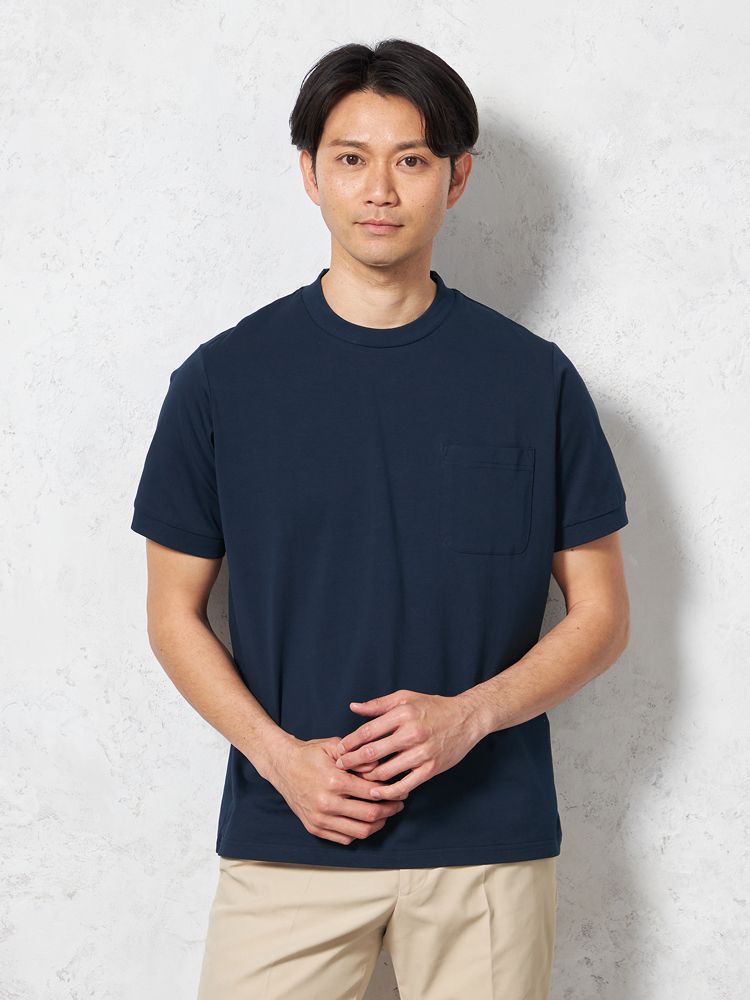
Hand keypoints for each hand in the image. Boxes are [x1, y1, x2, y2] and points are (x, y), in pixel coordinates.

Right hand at [264, 734, 408, 844]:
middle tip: (399, 804)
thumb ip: (357, 757)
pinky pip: (345, 838)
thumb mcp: (333, 746)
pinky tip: (366, 822)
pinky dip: (359, 832)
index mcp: (333, 781)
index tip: (401, 791)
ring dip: (378, 825)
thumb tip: (380, 769)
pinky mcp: (315, 828)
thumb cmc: (310, 754)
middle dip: (389, 810)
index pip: (371, 793)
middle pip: (369, 815)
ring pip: (359, 831)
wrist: (282, 766)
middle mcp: (326, 803)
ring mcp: (320, 819)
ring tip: (385, 815)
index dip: (391, 793)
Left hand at [332, 689, 483, 799]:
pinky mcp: (431, 769)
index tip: (339, 750)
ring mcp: (422, 753)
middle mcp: (411, 733)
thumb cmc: (433, 707)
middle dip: (352, 762)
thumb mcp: (405, 699)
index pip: (368, 731)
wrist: (466, 719)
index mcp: (402, 714)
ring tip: (356, 779)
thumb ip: (378, 705)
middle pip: (373, 753)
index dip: (350, 743)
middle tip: (340, 767)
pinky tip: (376, 792)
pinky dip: (387, 792)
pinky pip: (404, 785)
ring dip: (367, 778)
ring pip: (385, 772)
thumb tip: (353, 708)